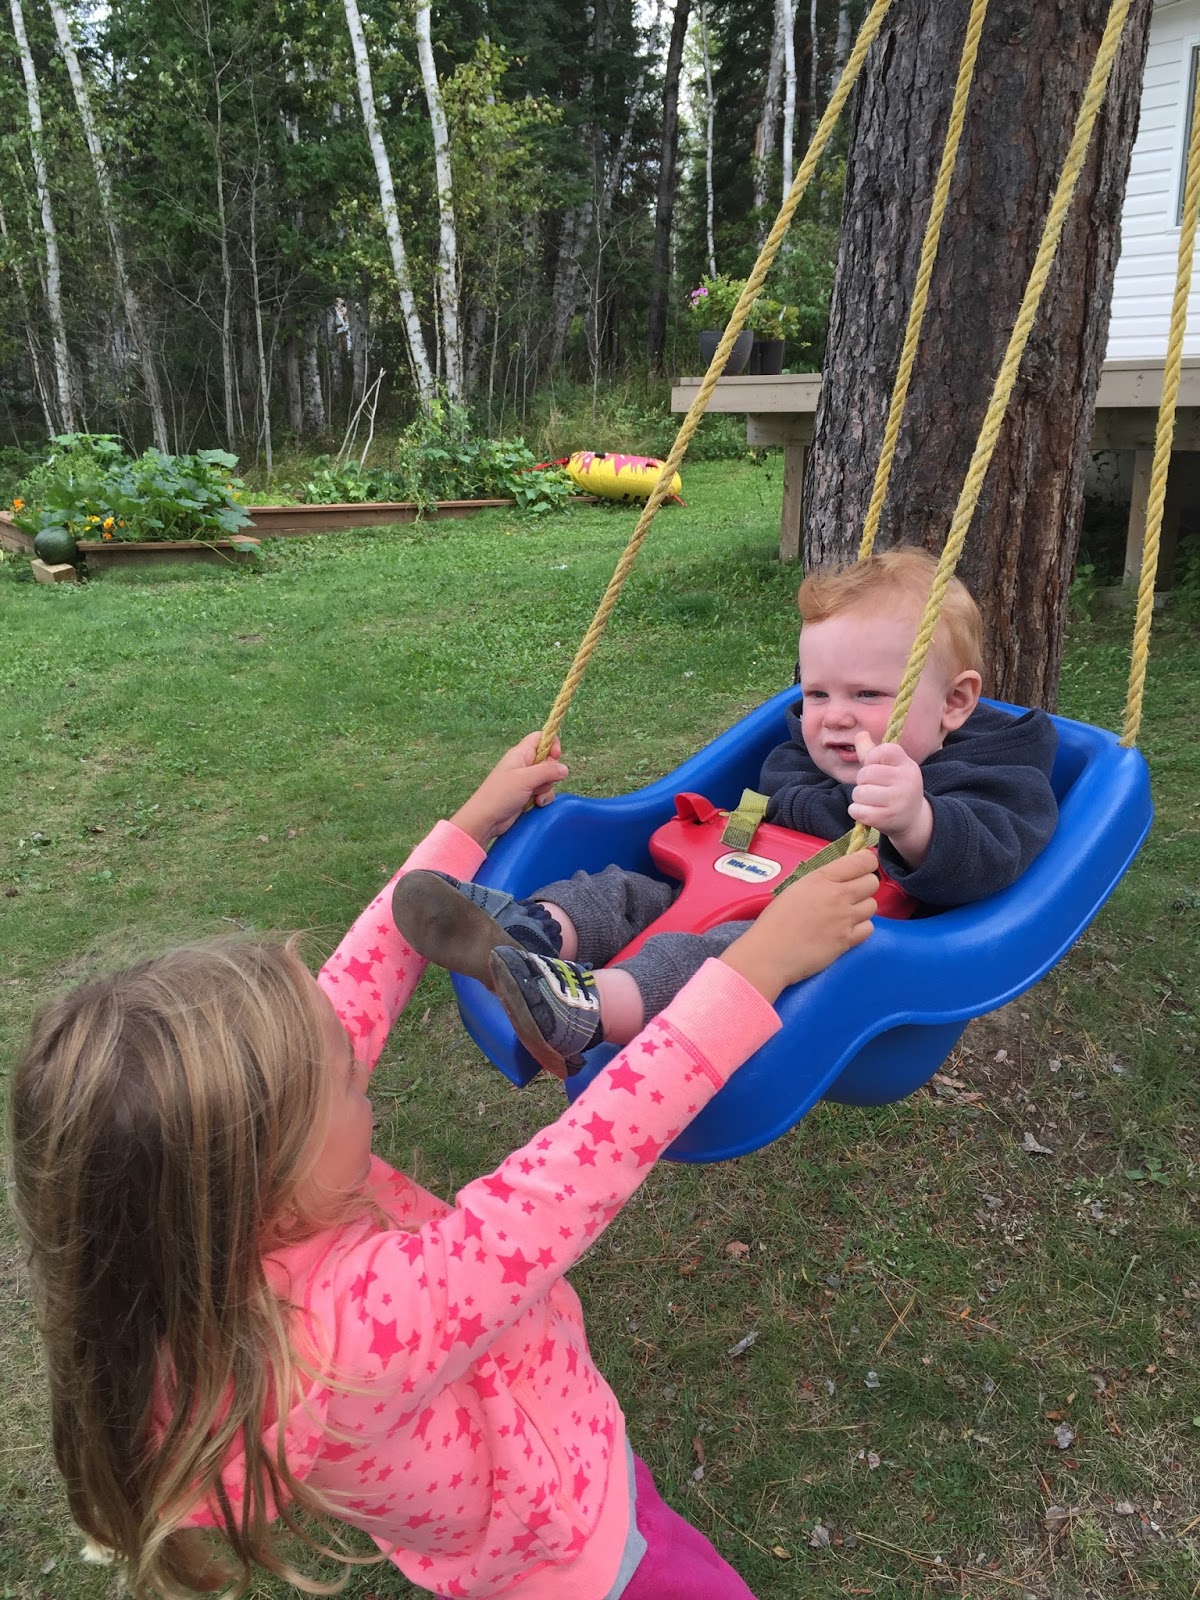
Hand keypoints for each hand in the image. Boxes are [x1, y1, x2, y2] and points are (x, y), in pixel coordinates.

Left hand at [450, 732, 568, 844]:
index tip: (556, 756)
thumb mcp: (525, 779)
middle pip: (548, 760)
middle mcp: (524, 764)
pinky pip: (543, 792)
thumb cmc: (500, 794)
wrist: (486, 819)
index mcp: (521, 754)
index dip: (551, 743)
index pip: (540, 737)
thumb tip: (565, 769)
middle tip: (540, 781)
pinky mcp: (528, 794)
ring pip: (548, 779)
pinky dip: (543, 798)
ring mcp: (526, 780)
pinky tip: (536, 804)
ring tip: (536, 797)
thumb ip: (547, 771)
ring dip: (546, 789)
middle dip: (551, 773)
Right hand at [720, 849, 877, 1003]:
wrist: (769, 954)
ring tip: (846, 914)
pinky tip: (846, 930)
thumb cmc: (775, 920)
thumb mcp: (796, 888)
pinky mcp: (847, 940)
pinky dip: (861, 928)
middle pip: (872, 882)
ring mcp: (845, 919)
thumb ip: (822, 880)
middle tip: (851, 894)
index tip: (861, 868)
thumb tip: (842, 876)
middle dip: (865, 886)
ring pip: (873, 906)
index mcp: (822, 878)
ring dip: (862, 908)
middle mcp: (838, 895)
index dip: (867, 863)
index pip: (863, 861)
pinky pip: (869, 928)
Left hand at [847, 731, 932, 865]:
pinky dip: (856, 811)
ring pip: (860, 793)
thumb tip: (860, 734)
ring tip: (869, 800)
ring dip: (858, 797)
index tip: (875, 766)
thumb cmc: (895, 788)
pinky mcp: (887, 818)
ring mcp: (898, 801)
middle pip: (866, 774)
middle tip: (871, 787)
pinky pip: (857, 810)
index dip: (872, 758)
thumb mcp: (890, 768)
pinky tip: (866, 811)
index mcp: (907, 765)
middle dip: (862, 781)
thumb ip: (872, 752)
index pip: (884, 750)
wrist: (913, 819)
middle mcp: (906, 781)